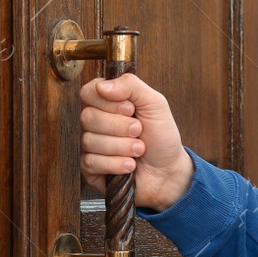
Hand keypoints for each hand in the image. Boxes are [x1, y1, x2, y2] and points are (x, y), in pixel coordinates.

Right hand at [77, 72, 193, 210]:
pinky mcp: (91, 168)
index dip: (108, 102)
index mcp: (107, 103)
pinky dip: (116, 164)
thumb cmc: (162, 137)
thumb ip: (132, 86)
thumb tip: (102, 85)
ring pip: (90, 141)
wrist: (169, 171)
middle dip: (120, 126)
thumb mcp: (155, 103)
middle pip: (88, 117)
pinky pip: (90, 162)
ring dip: (122, 147)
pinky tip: (130, 165)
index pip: (88, 92)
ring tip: (139, 149)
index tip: (130, 109)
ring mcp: (91, 145)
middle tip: (139, 131)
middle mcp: (96, 123)